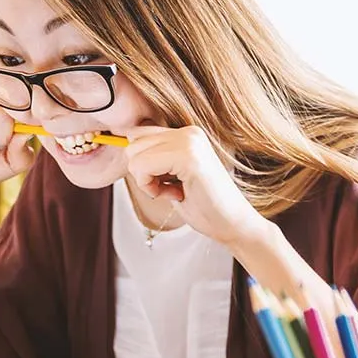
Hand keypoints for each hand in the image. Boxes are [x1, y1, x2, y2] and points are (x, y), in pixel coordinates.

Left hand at [123, 125, 268, 246]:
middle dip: (143, 173)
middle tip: (170, 189)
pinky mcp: (188, 156)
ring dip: (147, 181)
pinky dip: (151, 187)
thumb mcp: (172, 176)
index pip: (139, 136)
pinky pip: (143, 167)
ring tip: (175, 191)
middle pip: (133, 144)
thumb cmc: (204, 206)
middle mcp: (188, 132)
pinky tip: (177, 194)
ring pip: (134, 155)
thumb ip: (155, 158)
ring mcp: (189, 141)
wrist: (233, 225)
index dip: (142, 165)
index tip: (166, 183)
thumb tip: (124, 143)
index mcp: (187, 134)